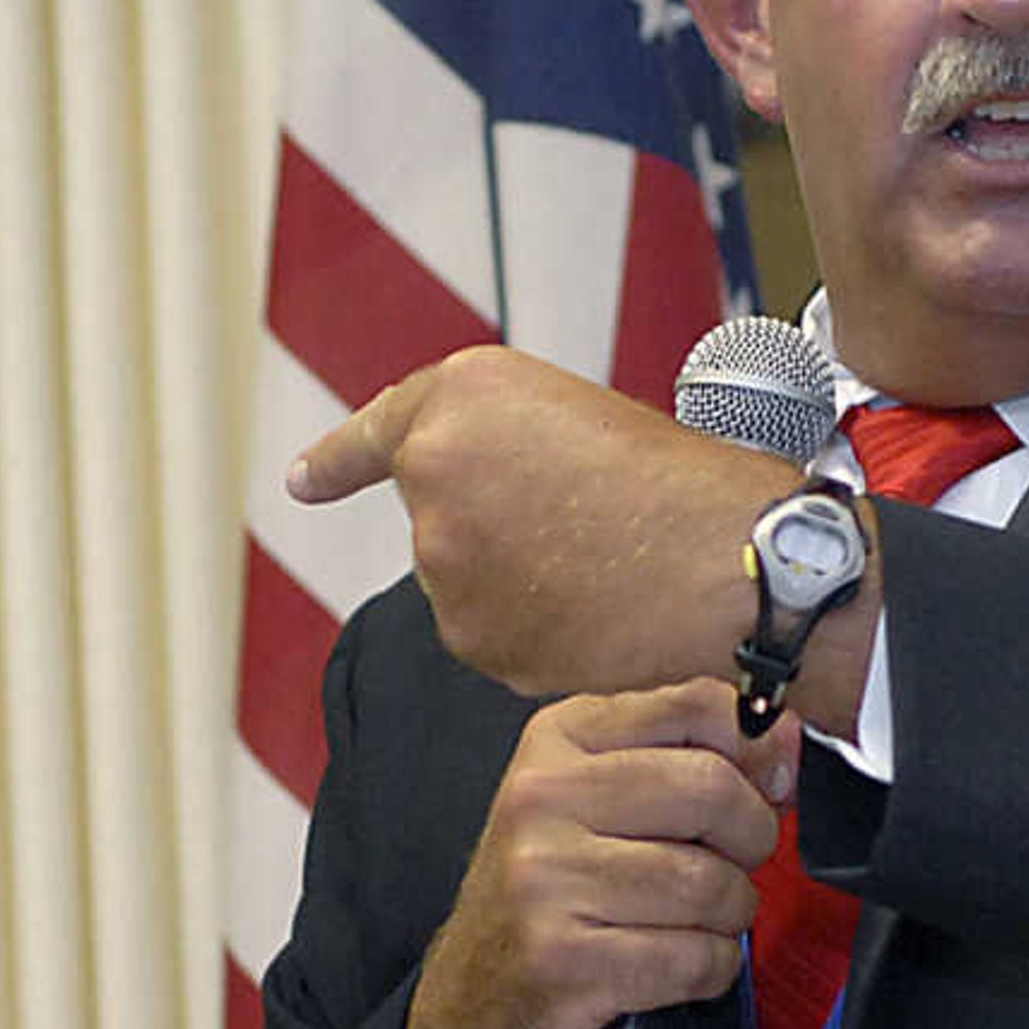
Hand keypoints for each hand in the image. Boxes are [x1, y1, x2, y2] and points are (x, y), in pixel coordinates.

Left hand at [290, 346, 796, 694]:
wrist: (723, 562)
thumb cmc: (678, 482)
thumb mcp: (579, 413)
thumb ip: (494, 443)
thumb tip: (457, 511)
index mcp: (463, 395)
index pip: (382, 428)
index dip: (338, 459)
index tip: (305, 481)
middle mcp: (434, 469)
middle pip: (442, 515)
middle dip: (497, 525)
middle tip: (587, 519)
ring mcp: (444, 559)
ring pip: (464, 580)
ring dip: (516, 579)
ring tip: (602, 561)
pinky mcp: (468, 633)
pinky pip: (489, 634)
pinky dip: (532, 629)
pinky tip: (593, 610)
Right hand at [398, 680, 791, 1028]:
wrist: (474, 1003)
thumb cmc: (550, 898)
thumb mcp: (599, 801)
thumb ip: (688, 757)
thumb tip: (787, 738)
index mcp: (557, 742)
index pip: (698, 705)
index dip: (757, 751)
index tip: (762, 788)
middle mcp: (541, 799)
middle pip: (713, 790)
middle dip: (750, 841)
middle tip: (728, 867)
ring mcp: (546, 880)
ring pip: (711, 884)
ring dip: (728, 917)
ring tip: (691, 923)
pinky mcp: (564, 958)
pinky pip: (695, 958)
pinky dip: (707, 971)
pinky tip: (672, 967)